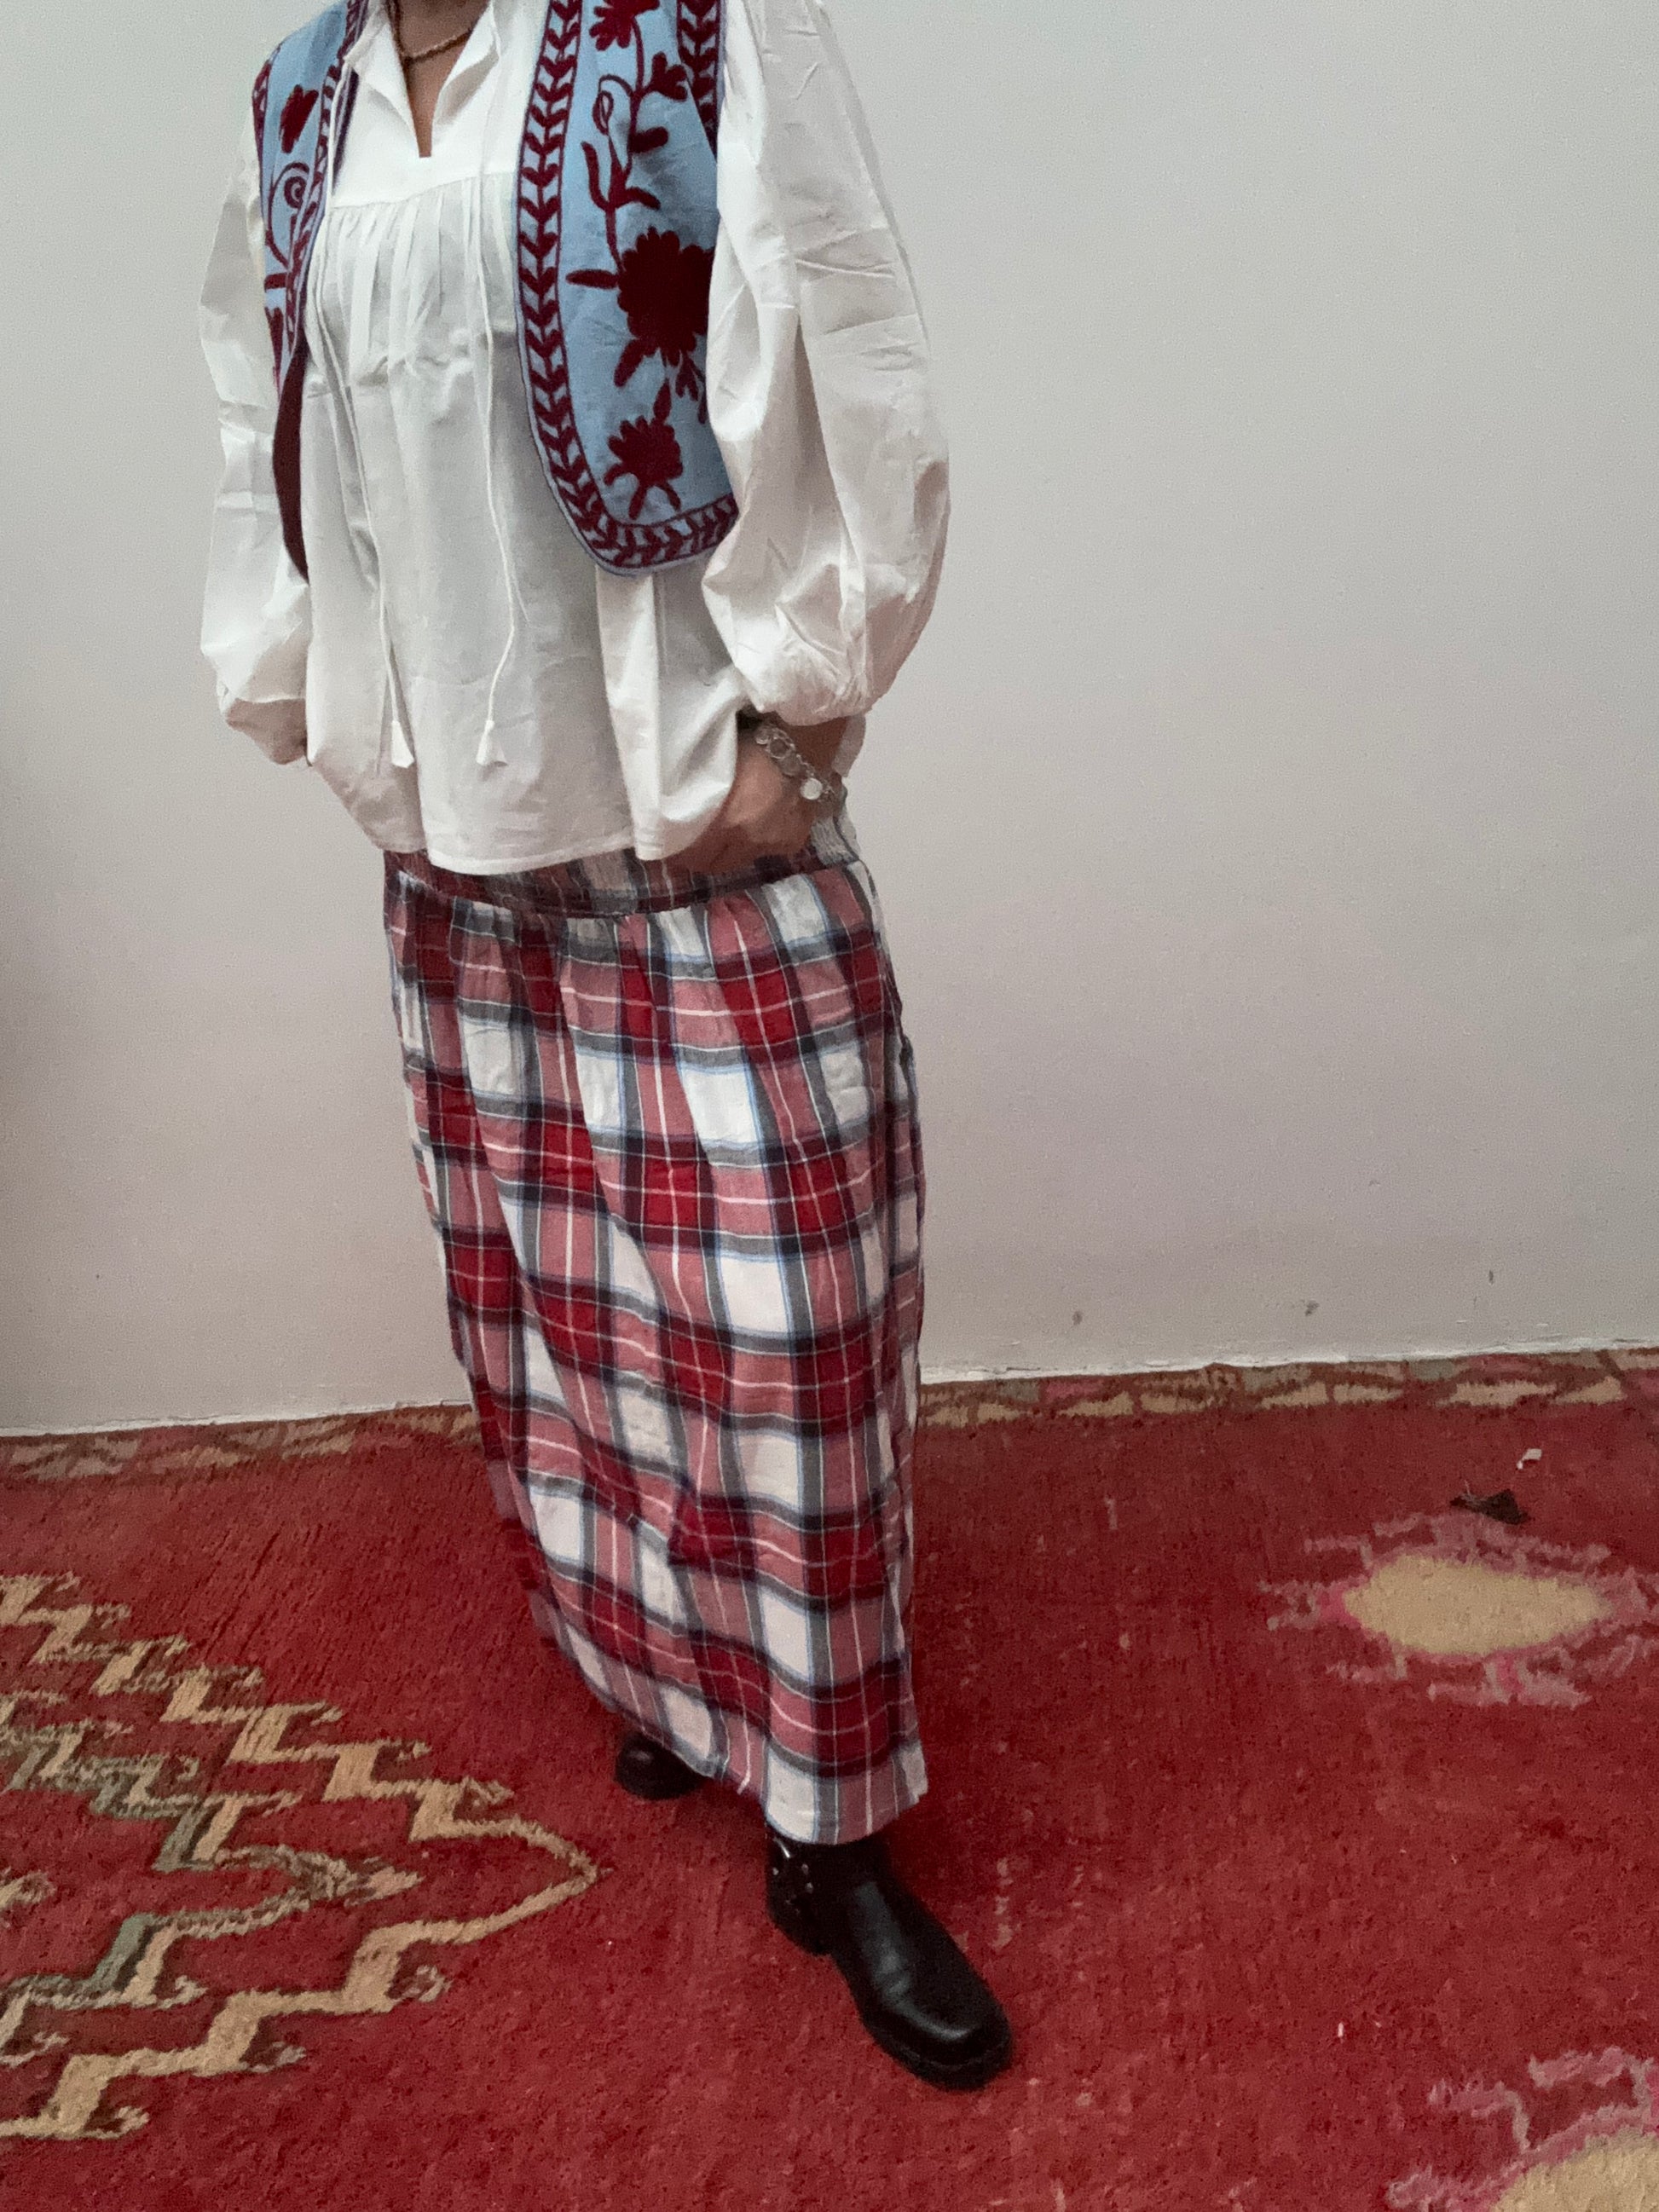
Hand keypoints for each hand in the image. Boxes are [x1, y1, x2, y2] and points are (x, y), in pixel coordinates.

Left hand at [675, 717, 847, 874]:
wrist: (803, 743)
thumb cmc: (752, 743)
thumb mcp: (717, 767)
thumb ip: (701, 796)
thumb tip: (681, 810)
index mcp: (727, 820)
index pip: (695, 855)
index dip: (680, 855)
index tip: (670, 847)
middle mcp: (749, 839)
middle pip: (716, 864)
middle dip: (701, 858)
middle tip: (691, 846)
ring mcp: (773, 844)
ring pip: (741, 860)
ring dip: (729, 852)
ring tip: (722, 838)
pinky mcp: (792, 841)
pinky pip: (767, 851)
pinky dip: (759, 844)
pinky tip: (757, 829)